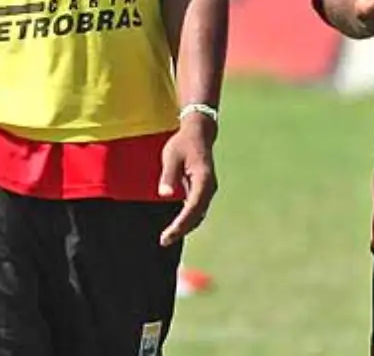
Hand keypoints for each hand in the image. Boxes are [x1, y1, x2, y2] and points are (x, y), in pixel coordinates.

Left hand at [158, 113, 217, 247]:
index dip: (180, 224)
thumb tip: (164, 194)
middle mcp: (209, 186)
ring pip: (199, 214)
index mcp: (203, 178)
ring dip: (185, 226)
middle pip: (197, 214)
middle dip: (182, 229)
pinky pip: (197, 209)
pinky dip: (188, 219)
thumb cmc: (183, 143)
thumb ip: (169, 175)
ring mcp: (208, 189)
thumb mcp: (172, 156)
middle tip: (164, 241)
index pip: (193, 207)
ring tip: (168, 237)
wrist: (198, 133)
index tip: (167, 235)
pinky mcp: (203, 190)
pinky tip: (176, 226)